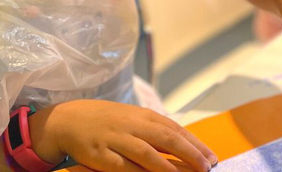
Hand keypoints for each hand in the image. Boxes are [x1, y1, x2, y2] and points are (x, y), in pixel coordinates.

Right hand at [31, 100, 216, 171]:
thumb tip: (185, 144)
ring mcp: (116, 139)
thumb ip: (156, 130)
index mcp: (143, 115)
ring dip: (171, 166)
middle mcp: (132, 125)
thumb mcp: (134, 119)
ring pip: (148, 153)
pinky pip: (124, 167)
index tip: (212, 157)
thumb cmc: (108, 121)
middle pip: (167, 139)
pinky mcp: (101, 155)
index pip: (176, 129)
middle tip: (207, 167)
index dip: (195, 144)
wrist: (69, 119)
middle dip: (191, 153)